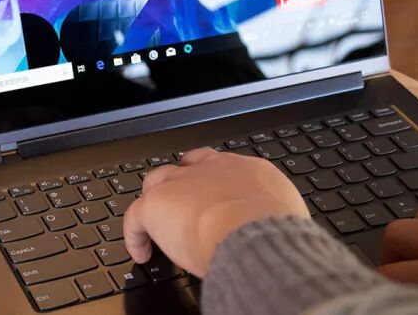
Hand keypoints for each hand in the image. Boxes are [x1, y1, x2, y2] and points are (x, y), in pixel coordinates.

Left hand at [123, 148, 308, 277]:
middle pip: (184, 167)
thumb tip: (273, 226)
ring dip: (156, 201)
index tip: (209, 195)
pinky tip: (140, 251)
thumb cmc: (274, 227)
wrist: (251, 229)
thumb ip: (270, 212)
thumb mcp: (283, 212)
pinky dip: (135, 234)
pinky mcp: (157, 204)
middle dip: (180, 183)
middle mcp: (208, 169)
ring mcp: (181, 183)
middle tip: (180, 206)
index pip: (219, 166)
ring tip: (156, 223)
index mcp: (241, 170)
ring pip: (157, 183)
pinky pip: (134, 216)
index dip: (210, 180)